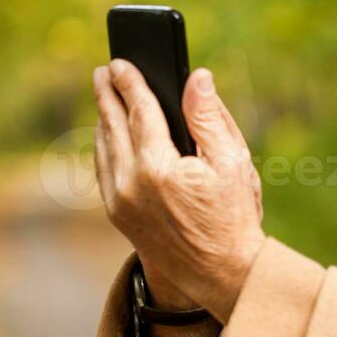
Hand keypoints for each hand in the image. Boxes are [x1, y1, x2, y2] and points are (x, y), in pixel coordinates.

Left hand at [92, 60, 265, 320]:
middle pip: (112, 124)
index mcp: (158, 166)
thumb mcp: (232, 162)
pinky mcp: (117, 215)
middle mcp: (130, 183)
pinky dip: (104, 146)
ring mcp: (119, 201)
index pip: (138, 110)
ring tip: (106, 97)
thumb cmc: (233, 217)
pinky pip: (103, 170)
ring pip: (104, 147)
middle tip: (105, 71)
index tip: (120, 62)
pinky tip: (110, 135)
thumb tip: (196, 78)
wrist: (220, 274)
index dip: (130, 82)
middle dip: (108, 94)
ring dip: (103, 119)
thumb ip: (209, 116)